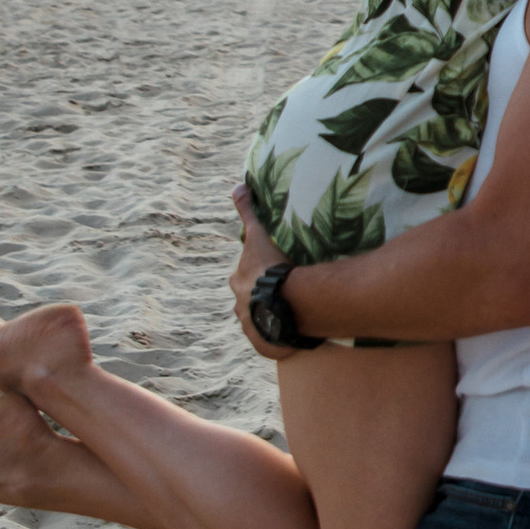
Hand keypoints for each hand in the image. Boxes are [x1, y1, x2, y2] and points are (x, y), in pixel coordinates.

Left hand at [229, 187, 285, 352]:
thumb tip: (236, 185)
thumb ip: (247, 211)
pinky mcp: (264, 343)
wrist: (282, 304)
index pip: (244, 275)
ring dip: (271, 316)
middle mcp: (239, 305)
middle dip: (260, 295)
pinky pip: (271, 340)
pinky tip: (293, 332)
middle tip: (282, 290)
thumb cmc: (270, 268)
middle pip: (248, 298)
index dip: (257, 271)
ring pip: (259, 319)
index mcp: (238, 282)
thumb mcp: (258, 236)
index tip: (271, 271)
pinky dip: (279, 336)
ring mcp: (251, 326)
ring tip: (291, 312)